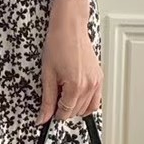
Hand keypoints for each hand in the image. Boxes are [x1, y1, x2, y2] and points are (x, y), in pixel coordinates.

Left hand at [38, 0, 102, 123]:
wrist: (70, 27)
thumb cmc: (58, 44)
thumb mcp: (47, 75)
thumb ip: (47, 100)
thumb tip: (44, 117)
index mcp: (76, 86)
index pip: (65, 112)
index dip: (54, 114)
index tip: (48, 112)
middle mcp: (90, 85)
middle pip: (76, 112)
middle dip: (63, 110)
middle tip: (53, 98)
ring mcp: (97, 81)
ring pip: (87, 108)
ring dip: (75, 107)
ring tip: (63, 93)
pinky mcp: (99, 77)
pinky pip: (96, 99)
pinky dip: (86, 101)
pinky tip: (75, 93)